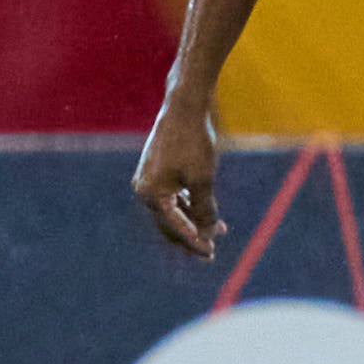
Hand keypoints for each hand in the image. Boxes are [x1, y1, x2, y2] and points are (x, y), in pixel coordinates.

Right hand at [133, 100, 225, 260]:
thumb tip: (207, 233)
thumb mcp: (203, 179)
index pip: (175, 227)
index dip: (194, 242)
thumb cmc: (194, 143)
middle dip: (192, 236)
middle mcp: (144, 190)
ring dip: (194, 221)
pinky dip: (190, 206)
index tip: (210, 254)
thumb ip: (204, 208)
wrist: (184, 108)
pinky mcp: (157, 173)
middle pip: (170, 223)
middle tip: (211, 252)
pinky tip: (207, 213)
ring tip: (218, 232)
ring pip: (173, 210)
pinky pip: (173, 197)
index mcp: (151, 194)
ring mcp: (149, 181)